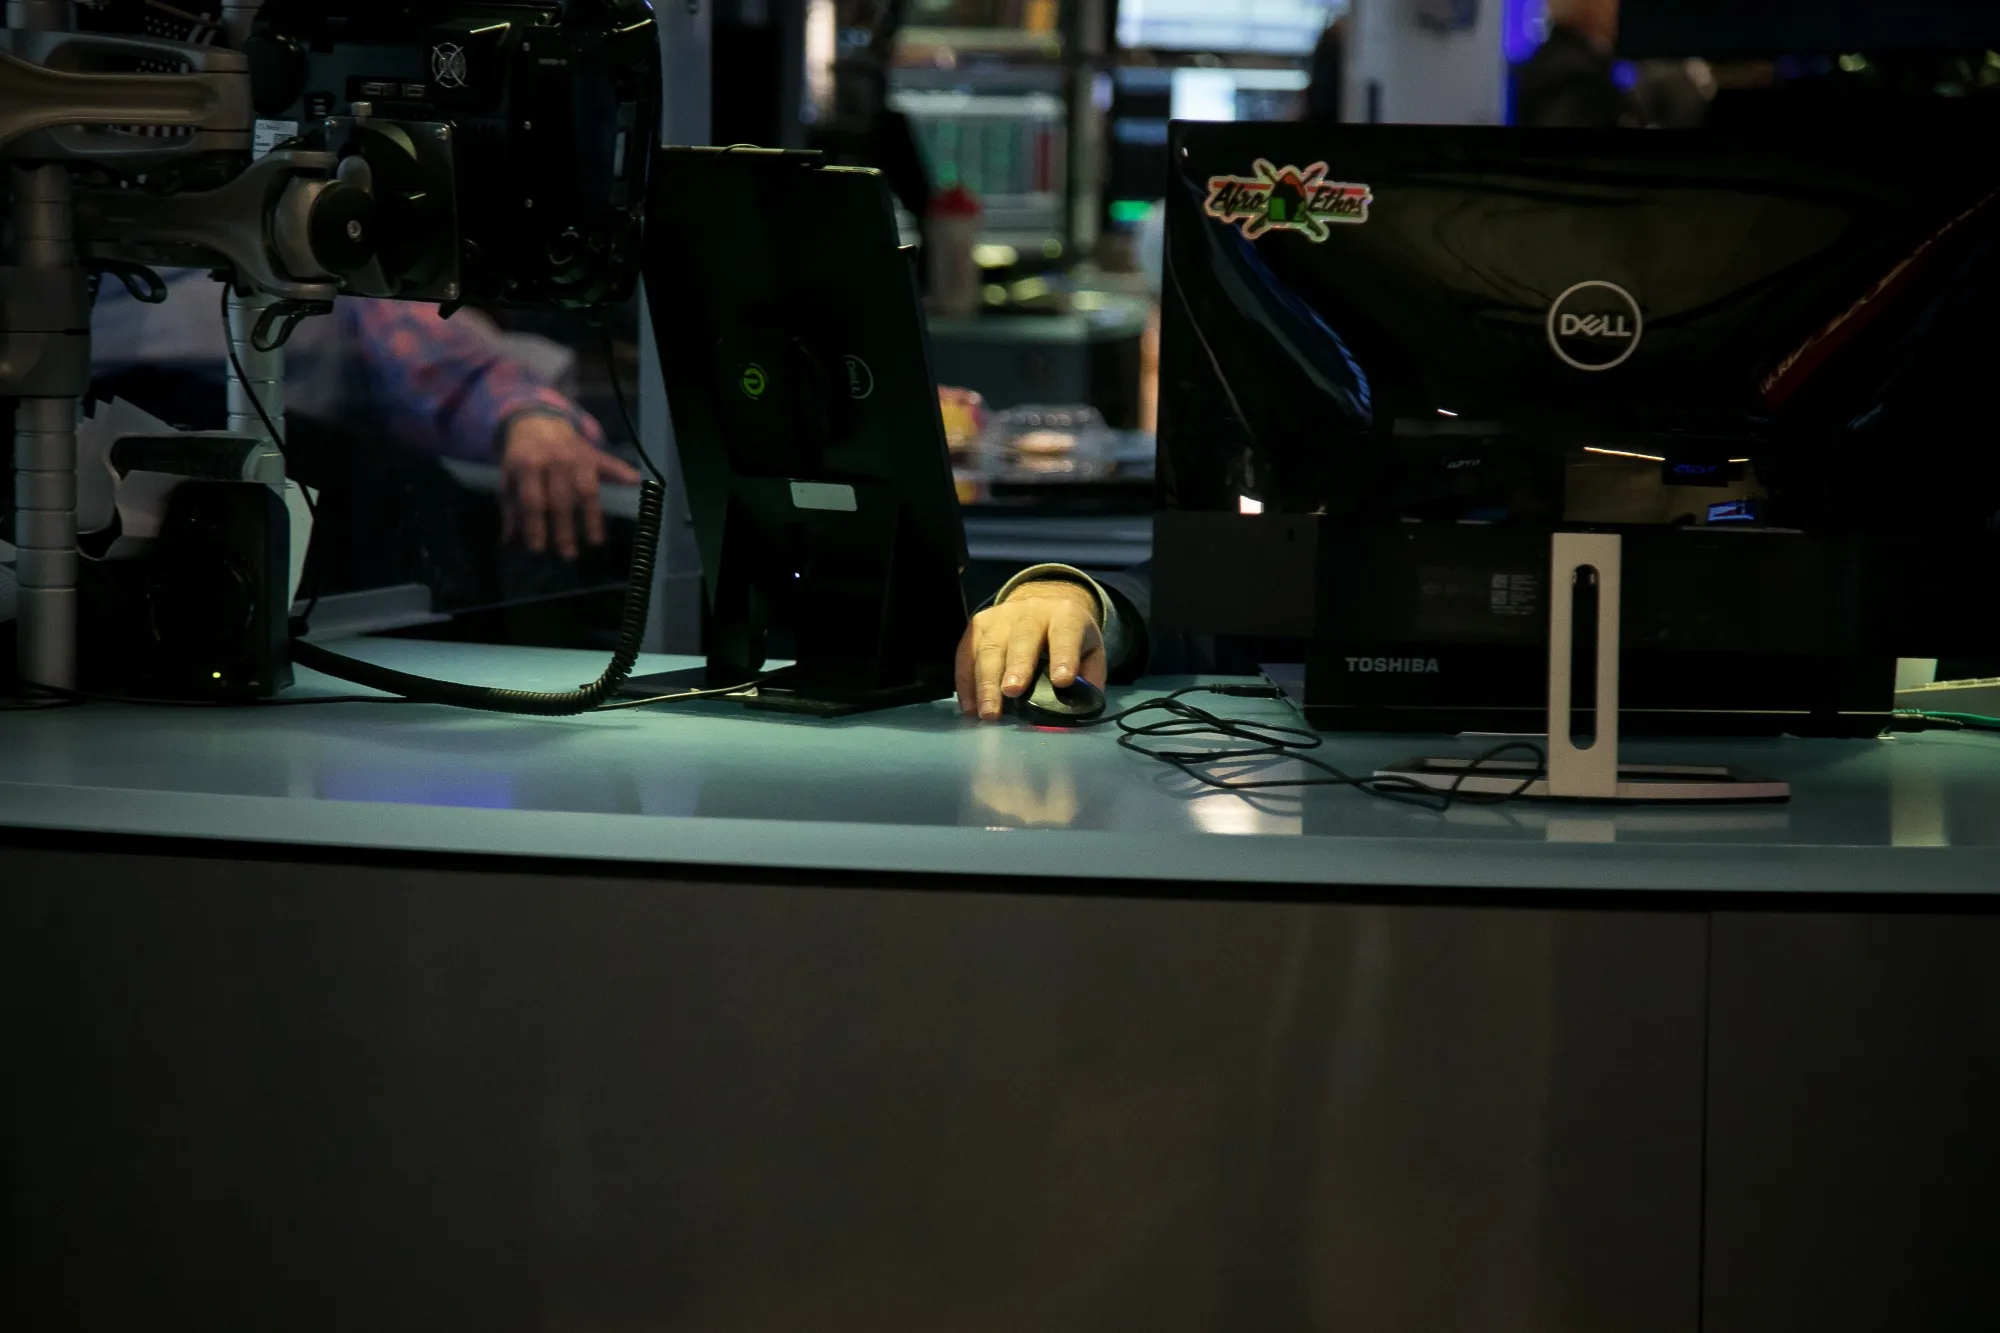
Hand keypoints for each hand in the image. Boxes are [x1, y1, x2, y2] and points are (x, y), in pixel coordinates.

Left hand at [499, 413, 641, 559]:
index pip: (533, 501)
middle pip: (560, 500)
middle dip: (564, 530)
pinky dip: (624, 474)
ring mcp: (577, 456)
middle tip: (568, 555)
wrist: (539, 423)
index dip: (535, 526)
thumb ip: (511, 510)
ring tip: (595, 541)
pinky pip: (611, 466)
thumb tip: (510, 542)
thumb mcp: (509, 480)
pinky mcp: (595, 454)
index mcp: (527, 465)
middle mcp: (554, 460)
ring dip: (591, 518)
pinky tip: (636, 484)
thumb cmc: (523, 459)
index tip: (539, 549)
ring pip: (586, 490)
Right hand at [955, 580, 1105, 719]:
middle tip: (1011, 691)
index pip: (1065, 633)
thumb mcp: (1090, 652)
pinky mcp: (979, 624)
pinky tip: (970, 706)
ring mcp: (1001, 615)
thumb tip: (1078, 711)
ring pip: (990, 647)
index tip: (1062, 681)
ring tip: (988, 711)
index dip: (1064, 656)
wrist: (1043, 607)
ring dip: (986, 681)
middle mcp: (1032, 610)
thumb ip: (1089, 679)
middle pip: (1022, 637)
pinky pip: (967, 653)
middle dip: (1016, 665)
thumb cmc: (1068, 638)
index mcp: (1065, 615)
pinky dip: (966, 682)